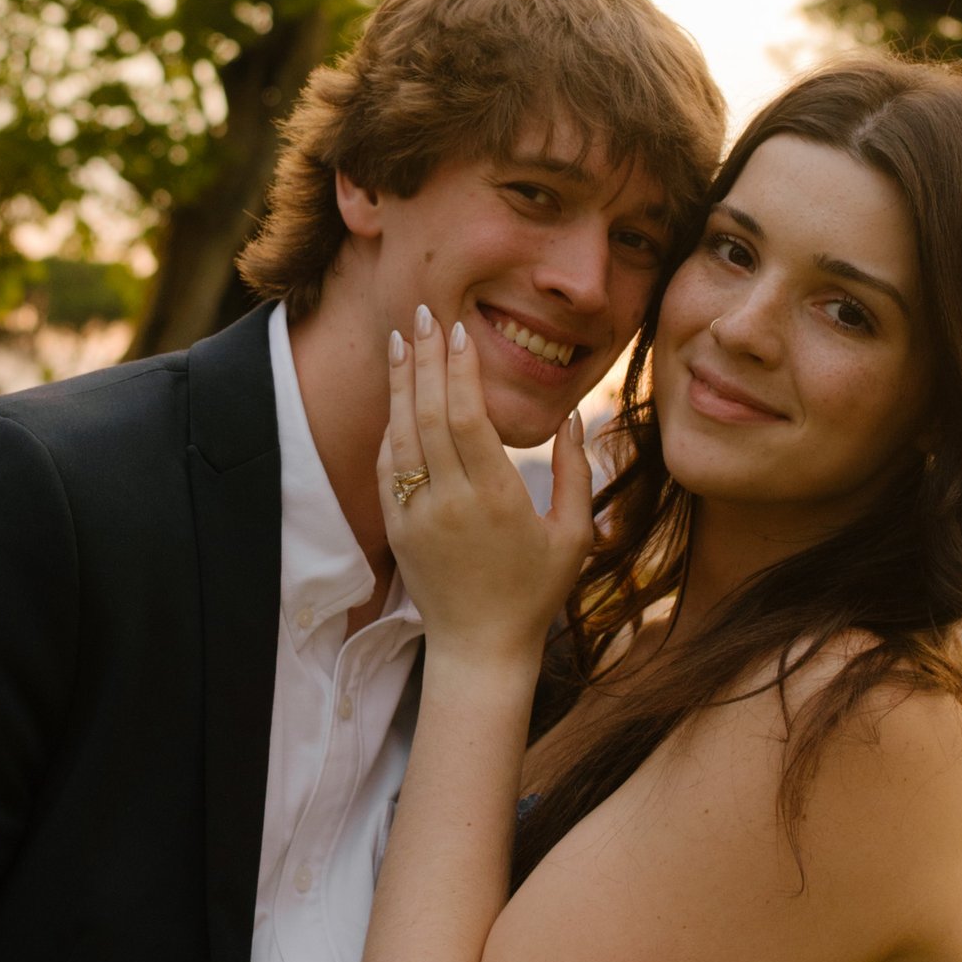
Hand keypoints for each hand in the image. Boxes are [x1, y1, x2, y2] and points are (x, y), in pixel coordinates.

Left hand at [379, 305, 592, 667]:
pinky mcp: (396, 528)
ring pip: (402, 434)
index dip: (459, 370)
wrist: (480, 648)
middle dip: (426, 359)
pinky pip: (388, 466)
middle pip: (429, 414)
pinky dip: (391, 425)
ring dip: (402, 383)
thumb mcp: (573, 535)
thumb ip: (573, 473)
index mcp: (495, 498)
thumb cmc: (536, 591)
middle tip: (425, 313)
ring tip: (403, 340)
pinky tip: (398, 396)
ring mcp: (417, 515)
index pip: (468, 417)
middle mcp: (449, 501)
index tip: (458, 332)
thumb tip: (571, 418)